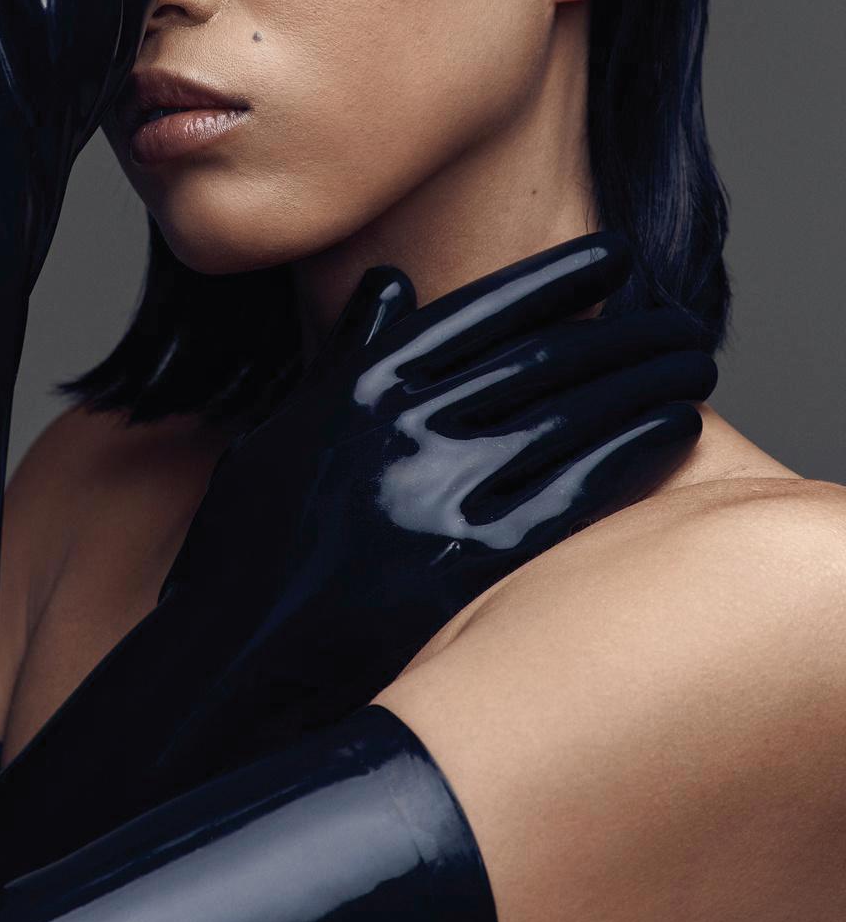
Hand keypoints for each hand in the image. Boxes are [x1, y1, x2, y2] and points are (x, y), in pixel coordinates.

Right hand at [158, 230, 715, 743]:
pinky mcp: (468, 565)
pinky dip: (630, 449)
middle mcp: (400, 427)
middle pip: (538, 357)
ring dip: (641, 379)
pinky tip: (674, 427)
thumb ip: (346, 358)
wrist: (229, 667)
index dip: (556, 277)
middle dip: (621, 329)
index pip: (478, 310)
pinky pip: (572, 489)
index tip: (613, 254)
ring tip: (691, 362)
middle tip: (678, 317)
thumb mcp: (281, 435)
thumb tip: (392, 283)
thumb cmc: (250, 553)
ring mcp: (435, 494)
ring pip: (567, 413)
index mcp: (355, 387)